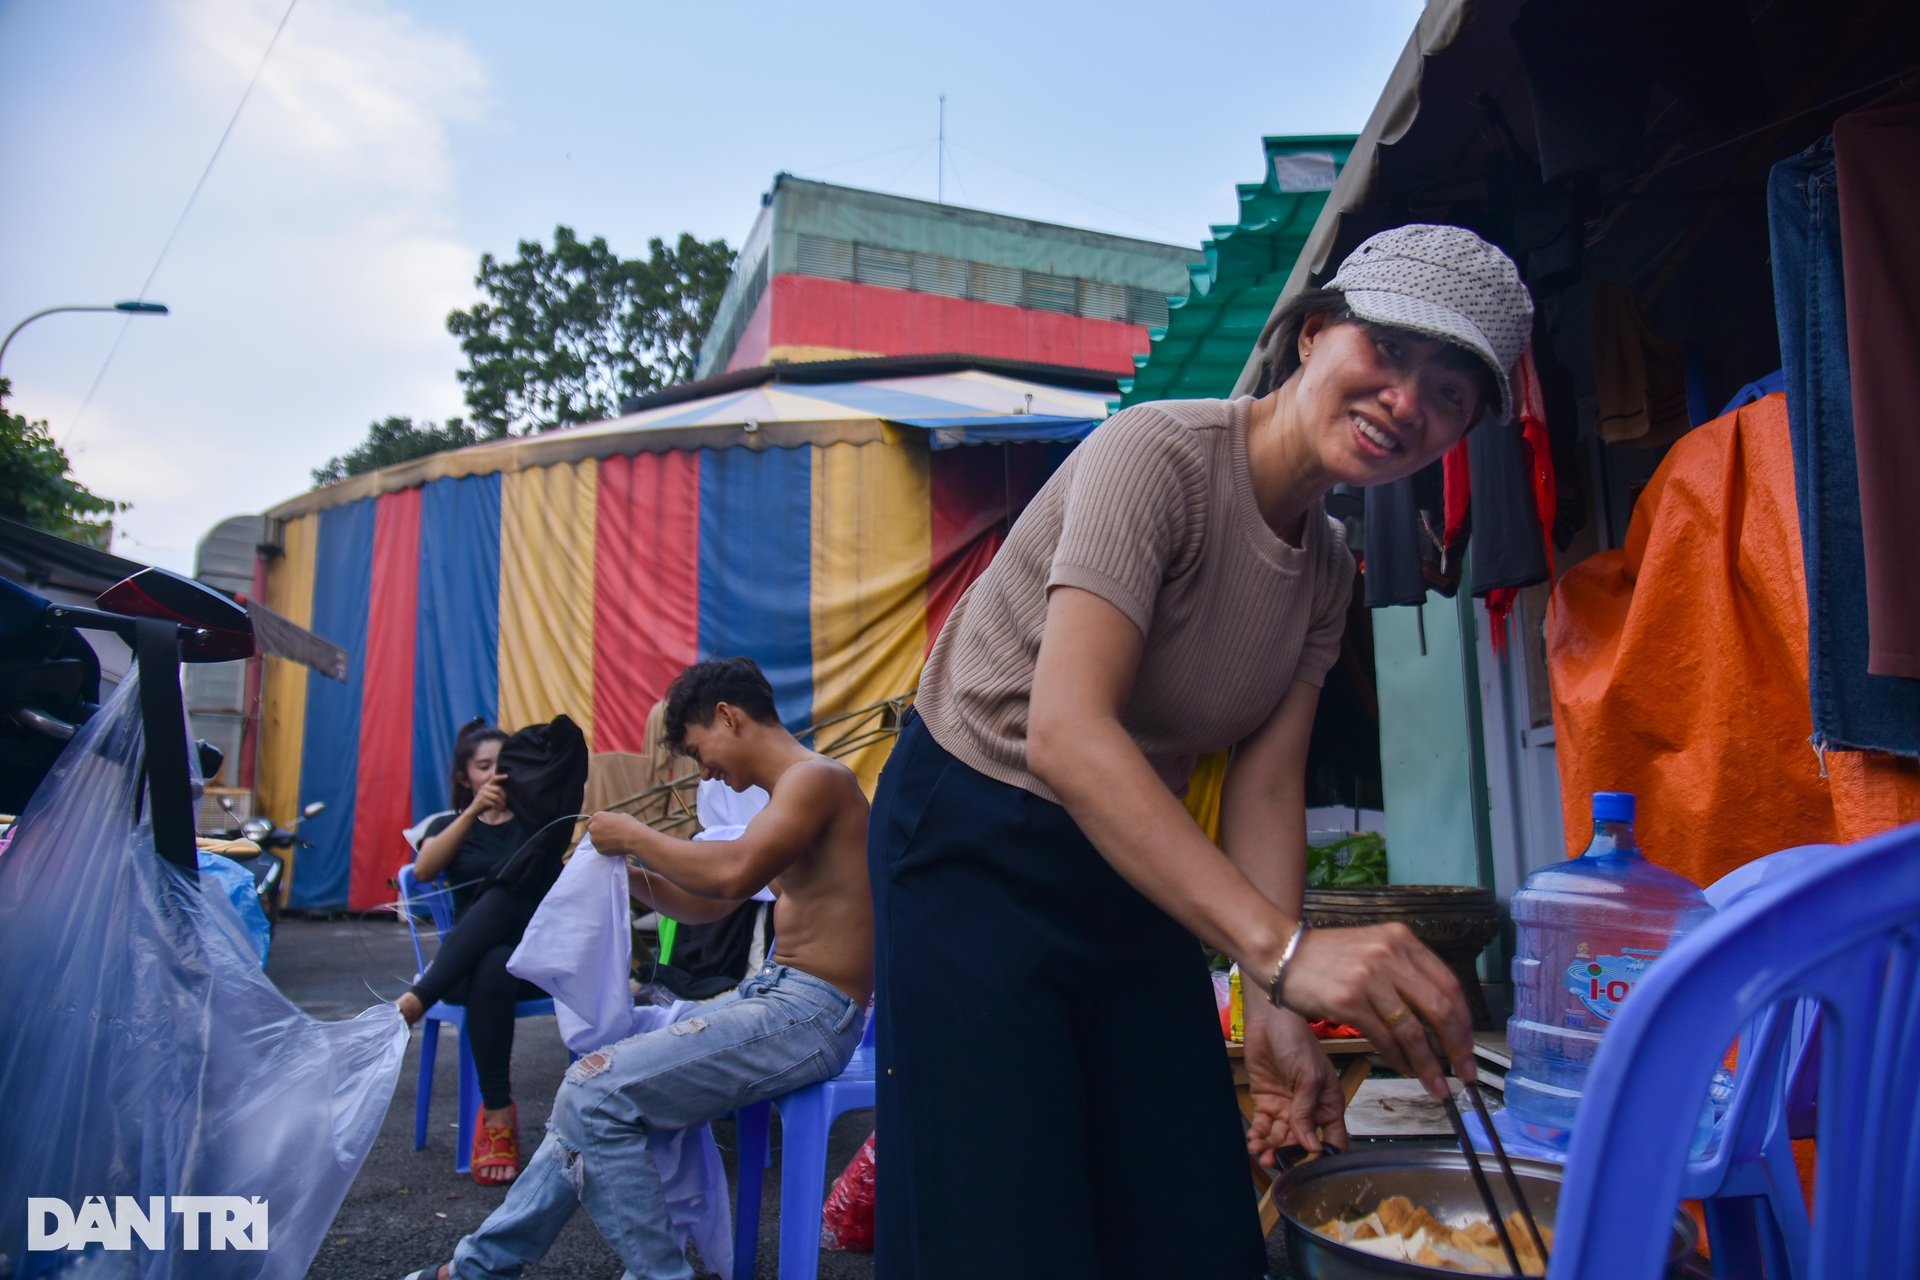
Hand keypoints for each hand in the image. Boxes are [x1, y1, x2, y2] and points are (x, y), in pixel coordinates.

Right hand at [470, 776, 507, 814]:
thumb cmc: (484, 803)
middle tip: (506, 803)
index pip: (493, 778)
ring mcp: (482, 793)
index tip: (507, 776)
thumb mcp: (490, 796)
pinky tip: (500, 810)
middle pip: (498, 789)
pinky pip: (493, 803)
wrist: (473, 810)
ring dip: (502, 803)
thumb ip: (495, 792)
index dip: (500, 777)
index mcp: (486, 785)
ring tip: (503, 808)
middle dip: (504, 797)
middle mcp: (484, 787)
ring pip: (496, 797)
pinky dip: (498, 807)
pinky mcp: (481, 800)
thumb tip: (507, 792)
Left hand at [586, 811, 645, 856]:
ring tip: (614, 841)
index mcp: (597, 816)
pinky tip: (616, 846)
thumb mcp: (620, 816)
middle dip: (598, 833)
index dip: (596, 825)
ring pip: (596, 841)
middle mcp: (593, 827)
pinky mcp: (598, 850)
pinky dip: (606, 849)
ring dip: (602, 842)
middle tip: (608, 835)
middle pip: (592, 831)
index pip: (590, 822)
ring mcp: (594, 839)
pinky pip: (601, 849)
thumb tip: (611, 822)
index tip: (601, 829)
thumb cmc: (630, 825)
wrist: (634, 837)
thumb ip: (611, 819)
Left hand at [1244, 1008, 1347, 1161]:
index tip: (1311, 1171)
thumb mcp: (1308, 1077)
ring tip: (1260, 1153)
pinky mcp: (1266, 1101)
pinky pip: (1264, 1125)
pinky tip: (1254, 1141)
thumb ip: (1306, 1112)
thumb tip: (1312, 1147)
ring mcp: (1286, 1106)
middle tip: (1274, 1161)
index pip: (1333, 1139)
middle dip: (1289, 1155)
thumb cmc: (1298, 1042)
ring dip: (1271, 1147)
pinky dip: (1259, 1135)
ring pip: (1281, 1137)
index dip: (1324, 1157)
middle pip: (1301, 1143)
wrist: (1269, 1020)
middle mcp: (1309, 1110)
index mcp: (1328, 1104)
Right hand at [1271, 924, 1474, 1099]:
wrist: (1280, 951)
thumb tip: (1440, 1019)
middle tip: (1466, 1072)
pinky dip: (1400, 1059)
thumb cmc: (1327, 956)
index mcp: (1401, 940)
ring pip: (1413, 1031)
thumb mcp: (1373, 949)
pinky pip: (1385, 1038)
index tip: (1469, 1047)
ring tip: (1437, 1084)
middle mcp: (1389, 955)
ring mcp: (1369, 978)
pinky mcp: (1348, 1001)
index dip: (1464, 1022)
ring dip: (1429, 1064)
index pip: (1449, 985)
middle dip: (1457, 1048)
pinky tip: (1405, 1069)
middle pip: (1439, 1010)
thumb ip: (1405, 973)